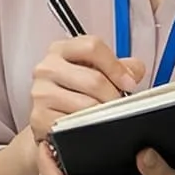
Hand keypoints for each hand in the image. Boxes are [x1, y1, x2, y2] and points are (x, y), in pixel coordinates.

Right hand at [27, 33, 145, 142]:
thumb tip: (135, 71)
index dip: (116, 66)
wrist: (50, 120)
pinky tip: (91, 128)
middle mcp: (47, 67)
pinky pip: (73, 124)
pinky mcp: (39, 117)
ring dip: (103, 114)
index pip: (92, 47)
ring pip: (86, 104)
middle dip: (113, 96)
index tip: (129, 83)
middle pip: (93, 79)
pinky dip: (88, 128)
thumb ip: (120, 67)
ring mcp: (40, 93)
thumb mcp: (96, 72)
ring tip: (106, 117)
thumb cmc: (75, 93)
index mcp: (61, 50)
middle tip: (120, 106)